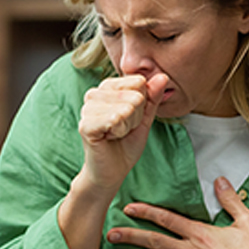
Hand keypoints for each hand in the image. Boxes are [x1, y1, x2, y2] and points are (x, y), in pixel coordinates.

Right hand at [77, 73, 168, 193]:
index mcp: (107, 87)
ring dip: (127, 126)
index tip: (131, 118)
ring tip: (116, 134)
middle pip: (135, 96)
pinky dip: (118, 131)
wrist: (112, 171)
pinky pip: (113, 120)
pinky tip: (110, 137)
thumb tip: (162, 77)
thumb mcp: (145, 118)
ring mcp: (87, 108)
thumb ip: (153, 97)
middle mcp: (94, 94)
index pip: (139, 82)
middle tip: (123, 129)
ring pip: (125, 108)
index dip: (142, 105)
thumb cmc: (126, 143)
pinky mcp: (85, 125)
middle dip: (136, 117)